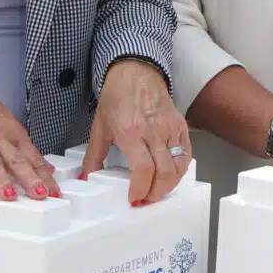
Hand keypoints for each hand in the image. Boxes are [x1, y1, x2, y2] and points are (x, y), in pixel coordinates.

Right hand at [0, 74, 58, 201]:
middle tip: (40, 194)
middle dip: (29, 177)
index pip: (32, 157)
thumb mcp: (7, 125)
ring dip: (0, 177)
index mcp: (12, 133)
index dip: (44, 175)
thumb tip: (45, 168)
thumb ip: (24, 149)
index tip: (55, 193)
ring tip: (8, 195)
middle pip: (16, 159)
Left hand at [82, 59, 190, 205]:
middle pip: (164, 173)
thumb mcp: (99, 128)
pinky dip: (180, 169)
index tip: (134, 198)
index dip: (140, 190)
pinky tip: (169, 174)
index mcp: (130, 132)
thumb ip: (93, 157)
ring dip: (169, 185)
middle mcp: (153, 131)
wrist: (135, 72)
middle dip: (155, 193)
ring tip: (156, 190)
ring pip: (178, 166)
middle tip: (145, 199)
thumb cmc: (117, 97)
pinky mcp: (180, 125)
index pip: (143, 169)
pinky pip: (186, 154)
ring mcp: (170, 128)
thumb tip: (86, 178)